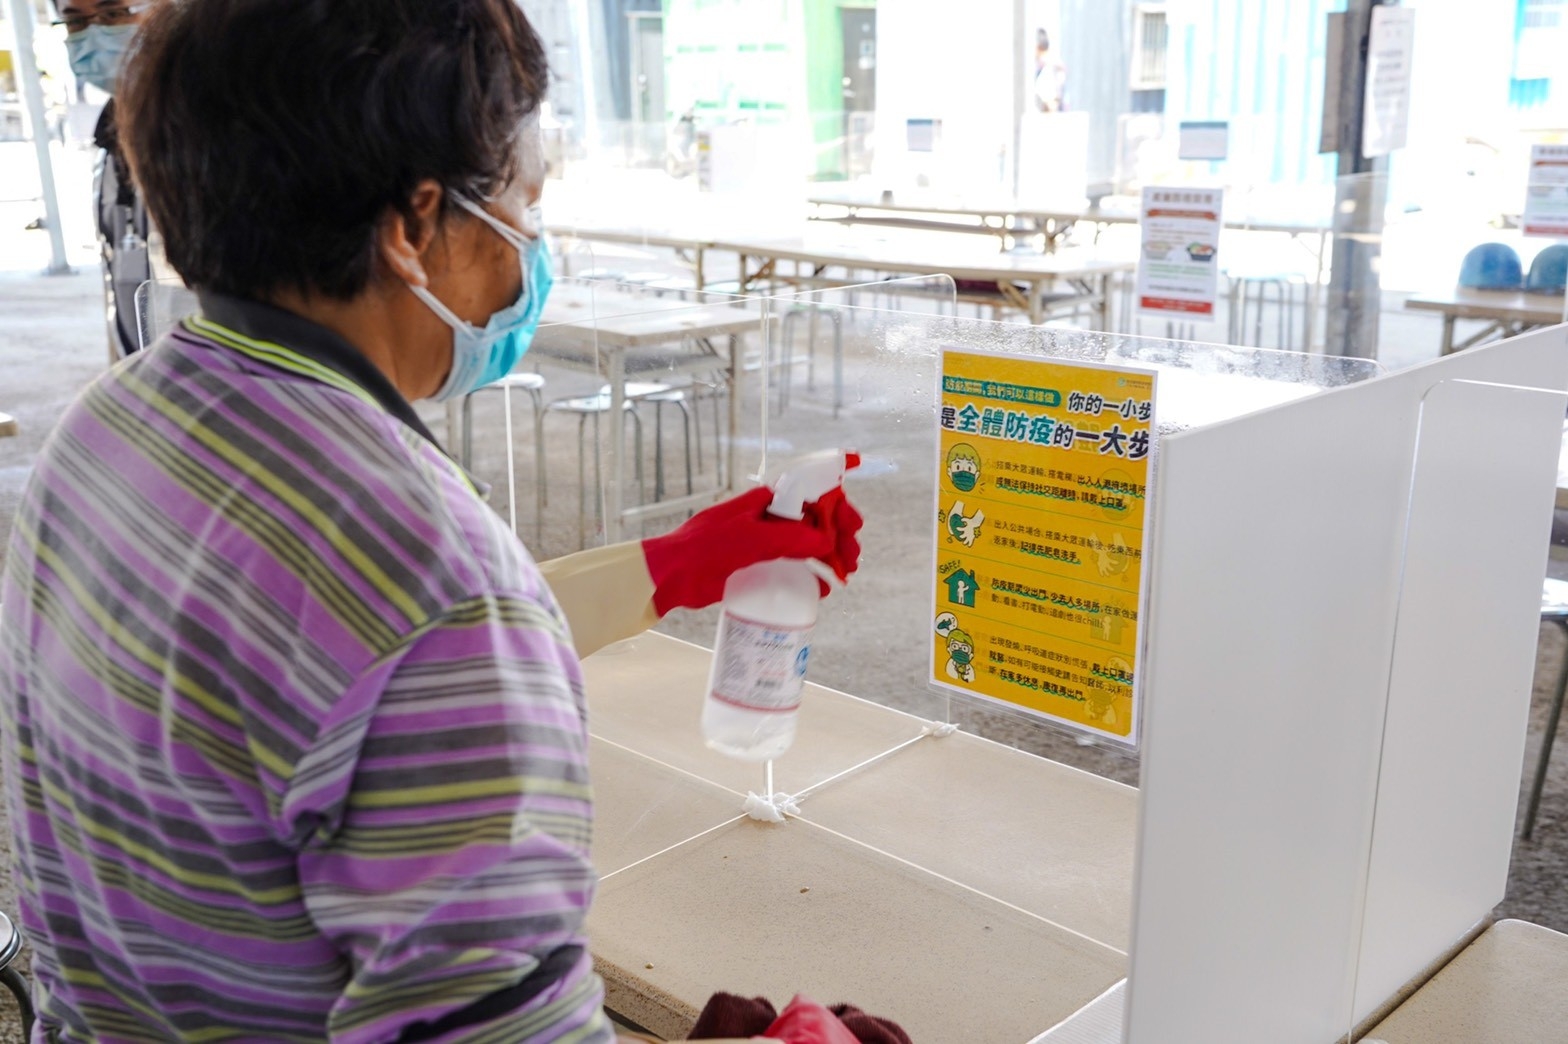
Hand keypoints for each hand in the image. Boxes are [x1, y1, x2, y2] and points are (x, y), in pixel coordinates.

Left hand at [642, 486, 863, 615]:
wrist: (672, 575)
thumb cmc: (705, 548)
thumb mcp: (752, 539)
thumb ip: (791, 538)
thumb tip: (826, 541)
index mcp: (766, 501)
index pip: (812, 495)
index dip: (837, 507)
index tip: (853, 525)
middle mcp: (768, 518)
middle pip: (815, 521)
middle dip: (838, 536)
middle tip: (853, 557)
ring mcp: (764, 541)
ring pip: (808, 544)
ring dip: (830, 556)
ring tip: (845, 573)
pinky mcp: (758, 564)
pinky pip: (793, 565)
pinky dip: (812, 574)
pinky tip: (824, 587)